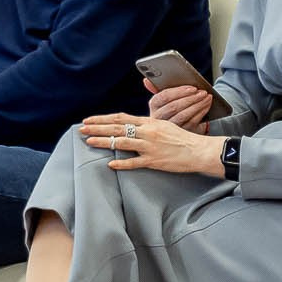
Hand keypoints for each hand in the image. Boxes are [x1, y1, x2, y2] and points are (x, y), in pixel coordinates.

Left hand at [79, 113, 225, 175]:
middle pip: (117, 127)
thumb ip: (146, 125)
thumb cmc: (182, 138)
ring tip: (89, 142)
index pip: (120, 117)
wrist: (199, 150)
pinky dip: (122, 163)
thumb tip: (130, 125)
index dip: (103, 119)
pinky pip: (134, 162)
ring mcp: (150, 146)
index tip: (89, 120)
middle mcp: (147, 132)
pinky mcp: (154, 161)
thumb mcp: (163, 125)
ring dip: (104, 142)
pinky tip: (110, 164)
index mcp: (149, 122)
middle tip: (82, 129)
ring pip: (122, 142)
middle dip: (97, 128)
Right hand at [145, 80, 213, 133]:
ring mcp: (169, 128)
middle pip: (174, 107)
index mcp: (153, 106)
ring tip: (207, 97)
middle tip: (202, 92)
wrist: (178, 128)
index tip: (192, 88)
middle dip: (190, 98)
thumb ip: (158, 88)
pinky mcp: (181, 133)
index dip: (179, 92)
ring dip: (198, 104)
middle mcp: (158, 118)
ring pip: (184, 115)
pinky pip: (192, 122)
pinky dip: (201, 112)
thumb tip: (146, 80)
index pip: (163, 97)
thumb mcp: (165, 99)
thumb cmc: (172, 107)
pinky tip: (206, 105)